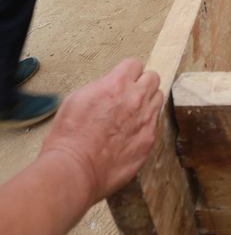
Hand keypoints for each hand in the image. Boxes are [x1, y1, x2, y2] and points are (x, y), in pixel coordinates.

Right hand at [40, 59, 162, 206]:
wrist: (75, 169)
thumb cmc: (69, 138)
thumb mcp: (77, 98)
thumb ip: (101, 87)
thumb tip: (110, 86)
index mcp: (116, 84)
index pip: (135, 64)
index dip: (127, 72)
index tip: (124, 79)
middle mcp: (135, 99)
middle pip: (152, 78)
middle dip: (142, 83)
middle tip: (131, 93)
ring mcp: (145, 119)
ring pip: (158, 99)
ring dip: (147, 102)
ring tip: (132, 114)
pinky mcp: (148, 139)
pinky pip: (154, 123)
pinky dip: (145, 124)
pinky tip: (130, 132)